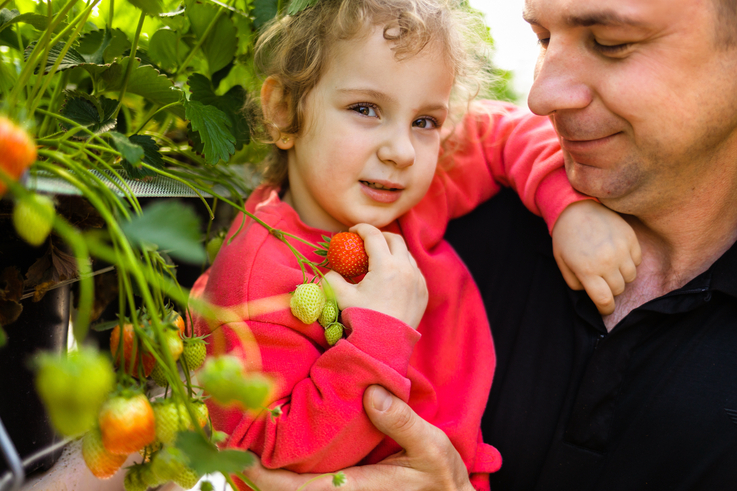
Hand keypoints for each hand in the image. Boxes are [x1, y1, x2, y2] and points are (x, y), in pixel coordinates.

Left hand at [237, 385, 473, 490]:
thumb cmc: (440, 479)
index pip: (294, 489)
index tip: (233, 455)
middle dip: (250, 470)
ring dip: (263, 469)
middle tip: (223, 437)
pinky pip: (305, 483)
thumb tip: (370, 392)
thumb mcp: (431, 448)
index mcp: (353, 489)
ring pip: (292, 489)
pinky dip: (282, 470)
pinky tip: (273, 446)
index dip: (259, 476)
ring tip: (239, 439)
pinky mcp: (346, 488)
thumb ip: (402, 422)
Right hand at [325, 223, 427, 327]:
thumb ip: (332, 278)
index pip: (374, 235)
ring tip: (380, 258)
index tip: (352, 231)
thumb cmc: (363, 320)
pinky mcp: (423, 292)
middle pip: (395, 239)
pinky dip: (403, 266)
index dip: (361, 229)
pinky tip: (392, 276)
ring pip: (407, 254)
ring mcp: (418, 280)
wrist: (385, 346)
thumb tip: (330, 270)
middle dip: (380, 236)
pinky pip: (415, 271)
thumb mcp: (342, 297)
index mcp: (386, 266)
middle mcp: (406, 269)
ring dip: (393, 251)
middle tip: (366, 241)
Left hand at [552, 200, 641, 314]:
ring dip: (621, 276)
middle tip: (602, 280)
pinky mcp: (630, 238)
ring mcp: (621, 249)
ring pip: (631, 276)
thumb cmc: (566, 237)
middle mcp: (607, 262)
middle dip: (610, 289)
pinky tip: (617, 253)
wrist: (576, 208)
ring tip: (609, 265)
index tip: (605, 308)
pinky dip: (629, 261)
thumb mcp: (562, 263)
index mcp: (587, 270)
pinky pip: (637, 260)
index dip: (606, 309)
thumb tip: (590, 293)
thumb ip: (575, 283)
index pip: (604, 300)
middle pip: (619, 289)